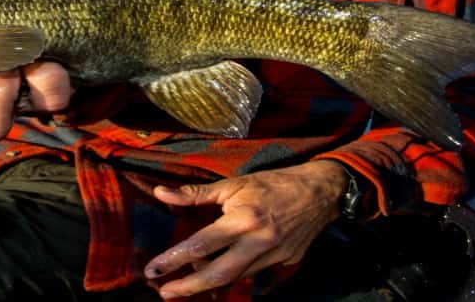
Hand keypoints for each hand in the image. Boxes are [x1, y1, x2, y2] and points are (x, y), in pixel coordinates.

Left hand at [143, 160, 347, 298]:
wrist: (321, 191)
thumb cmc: (273, 183)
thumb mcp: (233, 183)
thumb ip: (195, 193)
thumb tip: (159, 193)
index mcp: (244, 219)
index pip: (201, 244)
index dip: (174, 259)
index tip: (153, 270)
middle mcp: (259, 241)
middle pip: (219, 274)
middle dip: (189, 287)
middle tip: (165, 293)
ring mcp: (275, 256)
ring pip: (237, 277)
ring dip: (210, 282)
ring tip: (188, 282)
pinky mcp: (286, 263)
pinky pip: (254, 275)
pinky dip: (234, 275)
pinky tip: (219, 274)